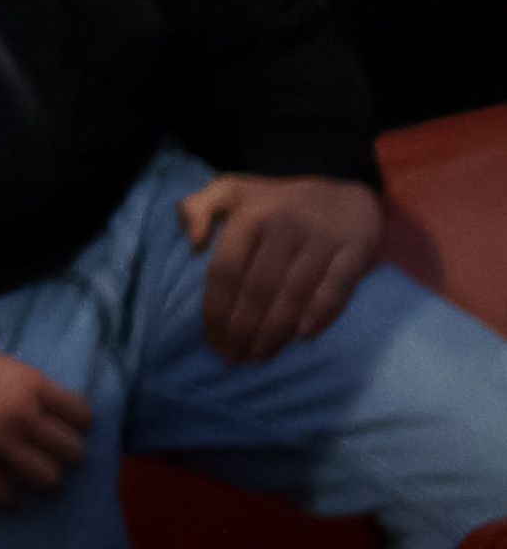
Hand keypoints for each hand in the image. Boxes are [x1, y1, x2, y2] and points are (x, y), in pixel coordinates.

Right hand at [0, 307, 93, 504]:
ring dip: (39, 482)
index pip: (81, 415)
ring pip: (47, 479)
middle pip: (72, 452)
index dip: (74, 424)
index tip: (62, 426)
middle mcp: (23, 414)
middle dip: (63, 457)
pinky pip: (0, 494)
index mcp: (30, 381)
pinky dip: (2, 499)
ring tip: (27, 481)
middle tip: (47, 456)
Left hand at [182, 171, 382, 363]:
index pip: (226, 270)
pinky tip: (303, 337)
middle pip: (259, 288)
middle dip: (242, 329)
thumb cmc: (277, 203)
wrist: (344, 191)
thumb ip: (198, 207)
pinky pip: (336, 290)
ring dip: (275, 332)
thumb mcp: (231, 191)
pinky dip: (320, 315)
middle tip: (233, 358)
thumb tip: (192, 242)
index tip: (211, 339)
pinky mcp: (355, 252)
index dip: (216, 308)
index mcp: (251, 215)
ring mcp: (322, 240)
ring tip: (259, 357)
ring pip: (294, 295)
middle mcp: (285, 227)